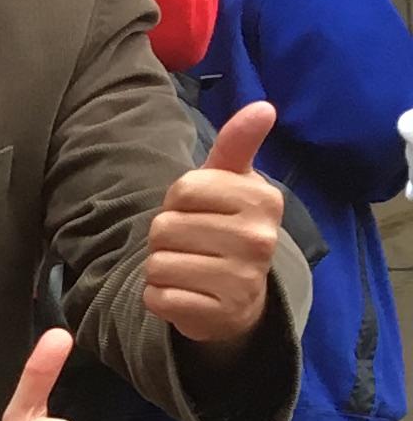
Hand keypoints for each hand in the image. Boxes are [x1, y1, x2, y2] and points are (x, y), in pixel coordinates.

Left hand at [144, 101, 284, 348]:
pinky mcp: (218, 315)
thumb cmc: (225, 226)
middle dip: (165, 237)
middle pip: (165, 228)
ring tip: (188, 268)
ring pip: (157, 264)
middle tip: (191, 245)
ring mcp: (242, 280)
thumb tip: (263, 106)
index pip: (183, 189)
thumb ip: (237, 144)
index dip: (178, 202)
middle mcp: (260, 239)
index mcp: (262, 199)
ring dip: (159, 268)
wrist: (238, 296)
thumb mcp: (231, 182)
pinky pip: (157, 298)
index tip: (198, 212)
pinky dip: (159, 297)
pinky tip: (184, 294)